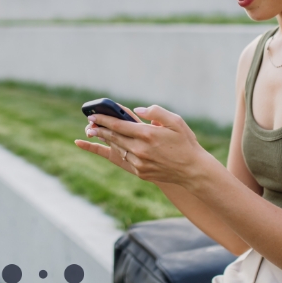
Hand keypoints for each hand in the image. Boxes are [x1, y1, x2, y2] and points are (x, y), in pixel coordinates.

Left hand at [74, 104, 212, 187]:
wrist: (192, 170)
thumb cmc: (185, 142)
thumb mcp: (175, 121)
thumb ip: (156, 112)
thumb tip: (137, 110)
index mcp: (147, 134)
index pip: (118, 125)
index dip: (103, 119)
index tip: (93, 115)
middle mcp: (140, 149)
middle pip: (113, 137)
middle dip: (100, 129)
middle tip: (89, 124)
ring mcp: (139, 163)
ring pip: (118, 148)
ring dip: (107, 140)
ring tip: (98, 133)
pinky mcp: (140, 172)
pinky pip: (126, 159)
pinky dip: (119, 150)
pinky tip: (116, 145)